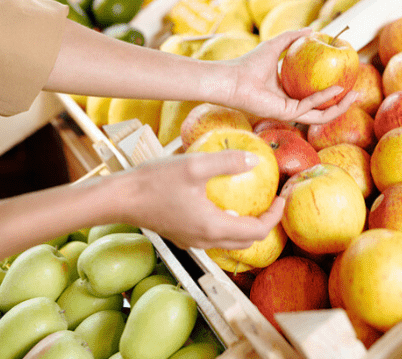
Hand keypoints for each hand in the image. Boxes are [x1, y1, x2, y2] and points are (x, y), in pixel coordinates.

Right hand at [109, 150, 284, 249]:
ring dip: (246, 226)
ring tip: (252, 202)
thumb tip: (255, 159)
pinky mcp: (182, 236)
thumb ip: (227, 161)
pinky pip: (213, 236)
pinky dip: (227, 224)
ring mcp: (192, 241)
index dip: (274, 216)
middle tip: (271, 201)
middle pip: (246, 241)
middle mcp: (205, 240)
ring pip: (229, 241)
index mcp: (213, 227)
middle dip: (264, 223)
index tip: (281, 196)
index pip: (257, 230)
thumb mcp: (194, 165)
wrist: (120, 198)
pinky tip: (222, 202)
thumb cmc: (154, 181)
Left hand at [225, 29, 357, 123]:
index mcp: (289, 92)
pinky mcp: (286, 114)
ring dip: (339, 107)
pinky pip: (310, 108)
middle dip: (342, 103)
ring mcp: (289, 112)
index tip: (347, 78)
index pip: (315, 94)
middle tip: (357, 91)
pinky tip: (336, 89)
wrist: (233, 78)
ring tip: (353, 94)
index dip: (333, 89)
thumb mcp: (276, 45)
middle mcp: (291, 104)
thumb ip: (292, 37)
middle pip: (322, 108)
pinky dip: (323, 99)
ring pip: (320, 115)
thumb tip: (312, 30)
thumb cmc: (249, 63)